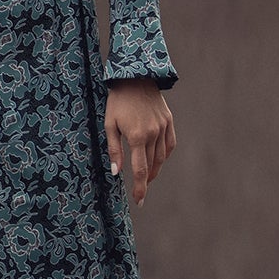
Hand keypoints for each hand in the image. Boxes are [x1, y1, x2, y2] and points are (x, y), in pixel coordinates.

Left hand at [104, 78, 175, 205]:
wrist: (135, 76)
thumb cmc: (117, 101)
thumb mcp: (109, 124)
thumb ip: (113, 150)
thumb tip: (116, 172)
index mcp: (137, 136)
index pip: (140, 170)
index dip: (140, 188)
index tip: (139, 202)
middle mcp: (153, 133)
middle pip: (151, 166)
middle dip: (145, 181)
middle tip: (140, 191)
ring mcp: (163, 127)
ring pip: (161, 156)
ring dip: (154, 170)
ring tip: (146, 177)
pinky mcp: (168, 121)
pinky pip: (169, 144)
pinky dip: (164, 155)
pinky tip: (157, 159)